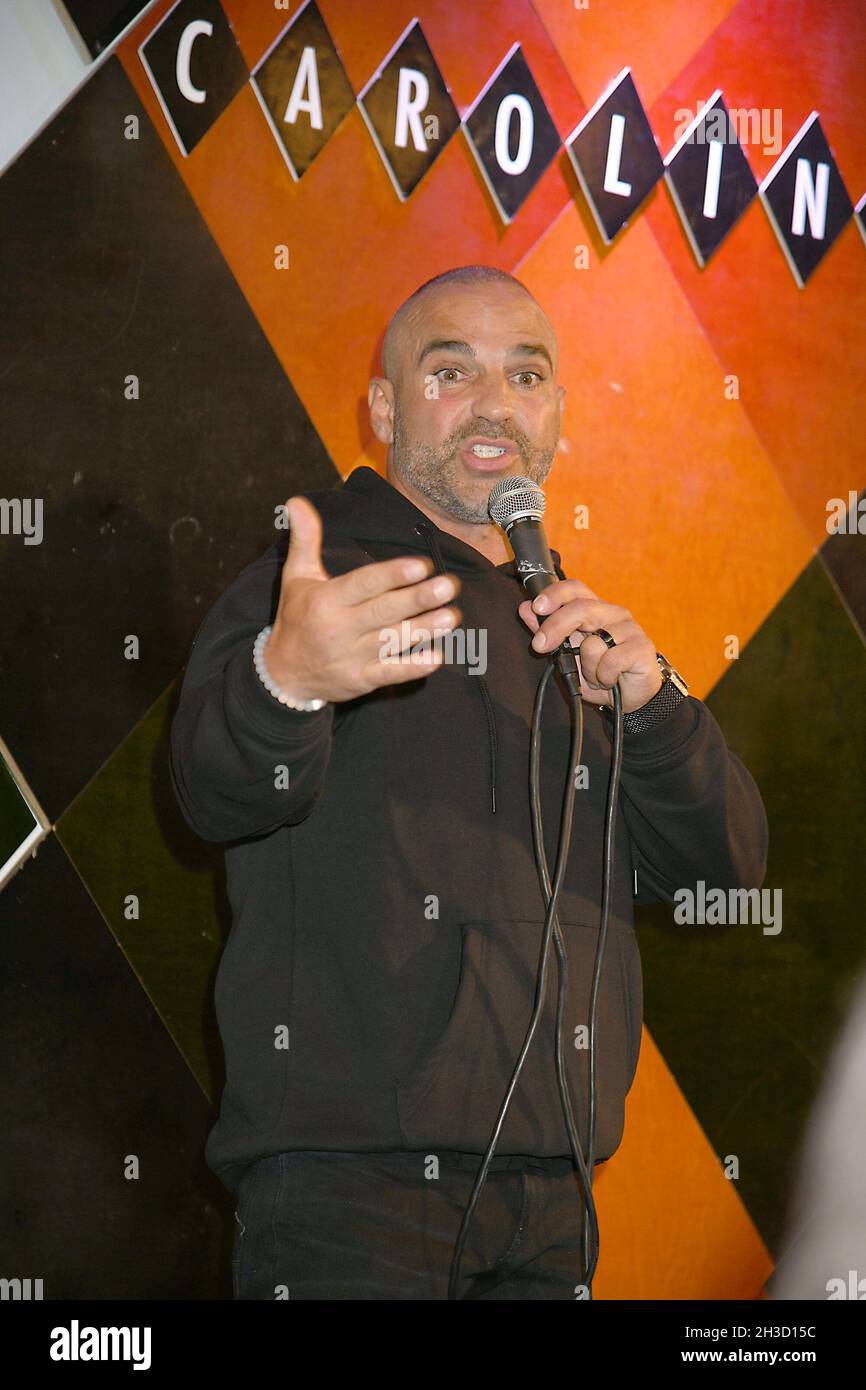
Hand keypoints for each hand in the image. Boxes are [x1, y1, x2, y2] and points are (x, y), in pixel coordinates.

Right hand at [263, 495, 461, 703]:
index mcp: (327, 599)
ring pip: (392, 641)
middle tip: (450, 585)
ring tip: (452, 615)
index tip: (421, 565)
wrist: (283, 675)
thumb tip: (297, 501)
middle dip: (418, 599)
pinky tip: (436, 657)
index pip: (364, 584)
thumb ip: (305, 539)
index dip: (393, 575)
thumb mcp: (296, 576)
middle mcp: (339, 628)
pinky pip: (389, 674)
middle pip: (384, 611)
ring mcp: (351, 657)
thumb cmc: (296, 618)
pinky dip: (412, 668)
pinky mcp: (361, 680)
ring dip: (424, 629)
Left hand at [518, 579, 661, 712]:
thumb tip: (525, 608)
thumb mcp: (567, 654)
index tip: (537, 608)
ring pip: (594, 643)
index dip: (555, 594)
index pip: (575, 589)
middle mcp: (613, 613)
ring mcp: (629, 628)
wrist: (631, 697)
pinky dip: (605, 677)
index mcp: (594, 609)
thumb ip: (547, 631)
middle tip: (539, 646)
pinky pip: (611, 662)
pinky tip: (612, 679)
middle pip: (581, 608)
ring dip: (588, 667)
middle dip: (556, 627)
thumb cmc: (599, 671)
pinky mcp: (642, 647)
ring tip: (597, 674)